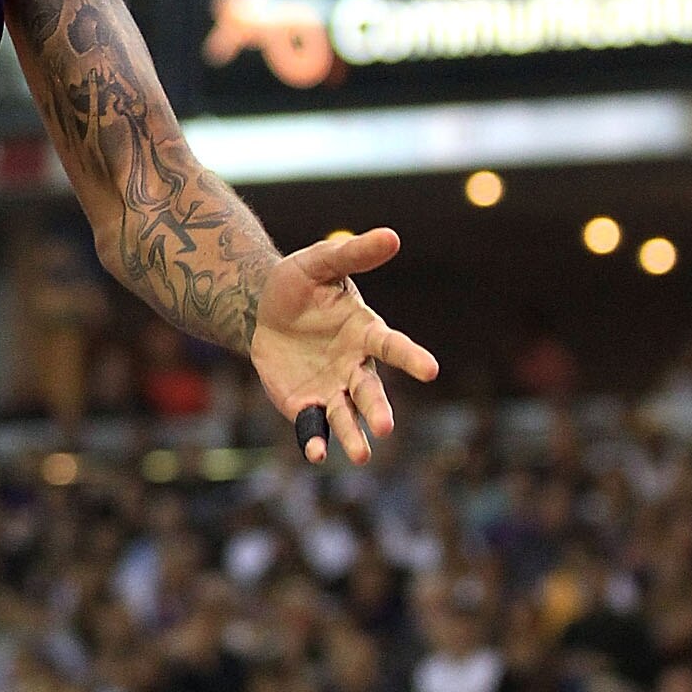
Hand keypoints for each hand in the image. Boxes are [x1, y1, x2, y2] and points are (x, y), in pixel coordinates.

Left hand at [250, 228, 437, 463]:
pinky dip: (315, 441)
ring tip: (361, 455)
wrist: (261, 308)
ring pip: (346, 416)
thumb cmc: (300, 283)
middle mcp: (354, 366)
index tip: (431, 370)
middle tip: (386, 427)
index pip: (393, 346)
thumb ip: (354, 253)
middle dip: (378, 409)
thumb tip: (392, 236)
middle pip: (370, 391)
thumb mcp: (321, 262)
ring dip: (353, 435)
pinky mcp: (304, 404)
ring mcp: (330, 388)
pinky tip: (317, 455)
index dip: (411, 358)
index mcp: (366, 332)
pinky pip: (313, 426)